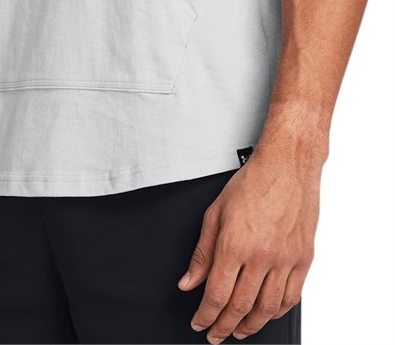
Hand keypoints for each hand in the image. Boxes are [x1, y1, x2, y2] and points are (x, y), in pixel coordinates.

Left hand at [177, 150, 319, 341]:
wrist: (288, 164)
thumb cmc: (253, 182)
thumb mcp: (215, 212)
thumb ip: (202, 252)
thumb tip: (189, 281)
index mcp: (235, 244)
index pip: (216, 295)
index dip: (205, 316)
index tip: (199, 322)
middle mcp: (261, 256)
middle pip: (240, 308)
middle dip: (223, 327)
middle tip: (215, 334)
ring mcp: (285, 259)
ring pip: (267, 309)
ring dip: (250, 326)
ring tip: (239, 330)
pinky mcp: (303, 259)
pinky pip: (291, 297)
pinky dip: (277, 312)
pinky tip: (267, 314)